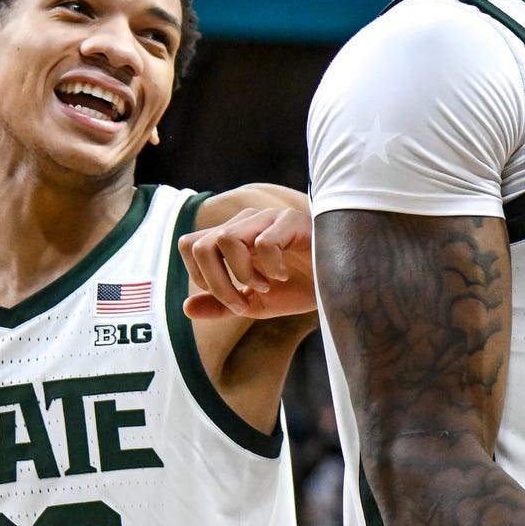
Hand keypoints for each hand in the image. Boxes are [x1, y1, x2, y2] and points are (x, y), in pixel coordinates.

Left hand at [181, 207, 314, 320]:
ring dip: (241, 274)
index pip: (189, 245)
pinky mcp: (292, 220)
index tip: (229, 300)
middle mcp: (245, 222)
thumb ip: (221, 305)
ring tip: (265, 286)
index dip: (200, 277)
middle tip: (243, 301)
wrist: (339, 285)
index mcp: (232, 236)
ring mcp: (268, 218)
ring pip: (226, 239)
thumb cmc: (299, 288)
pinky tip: (285, 275)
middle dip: (216, 282)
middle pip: (200, 244)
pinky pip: (263, 242)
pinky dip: (270, 267)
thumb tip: (185, 307)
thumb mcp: (255, 304)